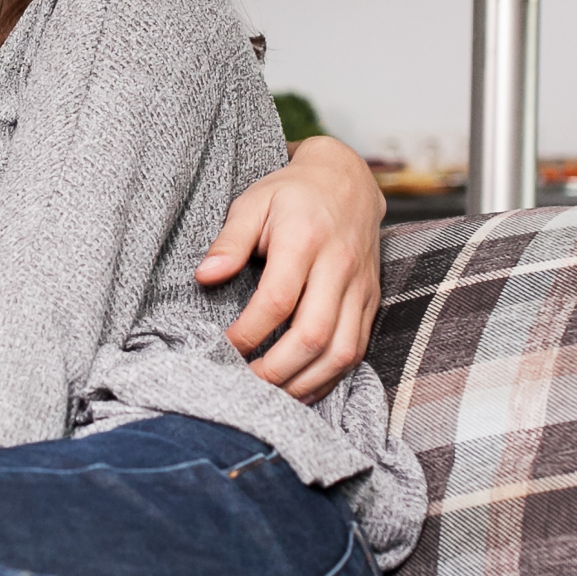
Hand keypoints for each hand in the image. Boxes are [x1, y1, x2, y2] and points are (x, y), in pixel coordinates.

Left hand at [199, 135, 384, 400]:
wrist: (348, 180)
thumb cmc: (291, 194)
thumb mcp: (253, 203)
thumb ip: (228, 241)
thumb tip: (204, 277)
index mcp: (305, 239)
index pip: (278, 300)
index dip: (249, 332)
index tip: (224, 346)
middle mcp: (339, 266)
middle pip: (313, 334)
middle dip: (276, 369)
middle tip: (245, 383)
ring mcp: (361, 287)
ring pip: (342, 350)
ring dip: (306, 381)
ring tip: (272, 395)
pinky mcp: (372, 300)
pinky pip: (358, 349)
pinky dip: (331, 376)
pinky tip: (303, 388)